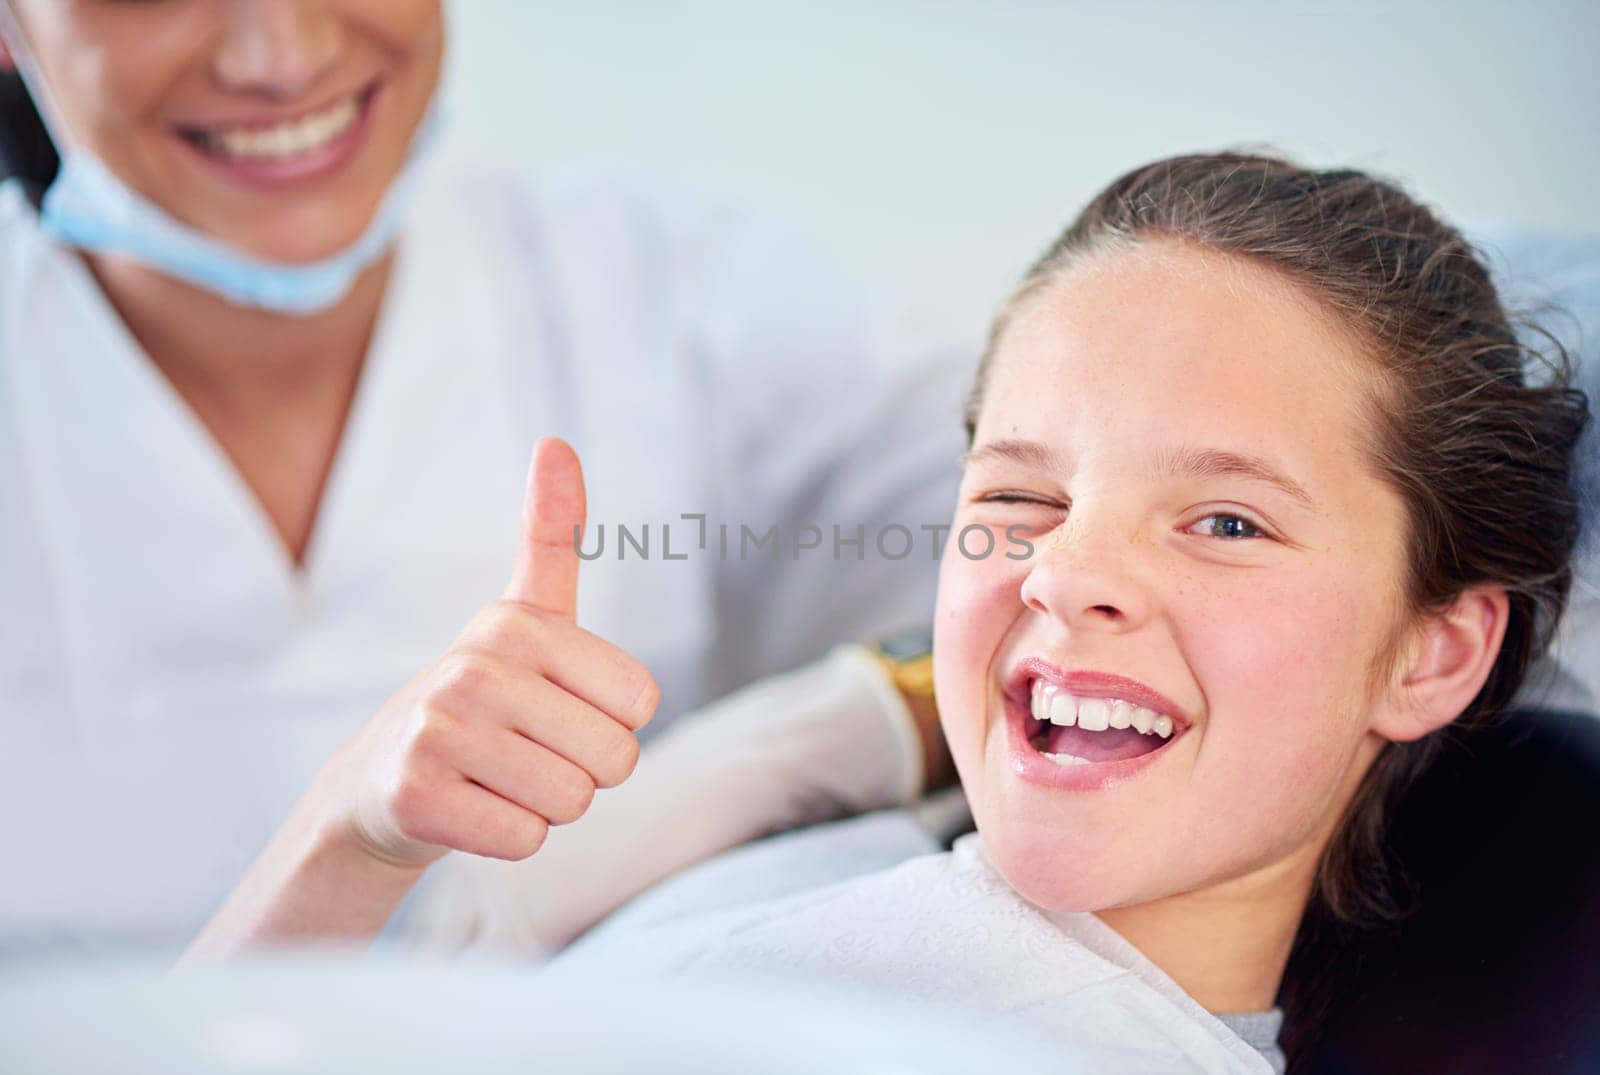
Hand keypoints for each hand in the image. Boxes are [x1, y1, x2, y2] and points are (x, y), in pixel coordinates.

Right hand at [327, 437, 659, 867]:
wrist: (377, 787)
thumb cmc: (478, 703)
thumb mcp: (522, 617)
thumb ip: (550, 537)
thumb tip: (556, 441)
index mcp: (516, 622)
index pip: (640, 702)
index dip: (609, 723)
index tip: (554, 710)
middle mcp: (472, 667)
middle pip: (613, 758)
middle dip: (582, 772)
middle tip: (523, 754)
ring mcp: (437, 730)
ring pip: (571, 801)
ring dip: (544, 806)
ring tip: (494, 780)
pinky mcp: (415, 795)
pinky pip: (525, 838)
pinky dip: (508, 837)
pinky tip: (469, 811)